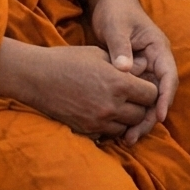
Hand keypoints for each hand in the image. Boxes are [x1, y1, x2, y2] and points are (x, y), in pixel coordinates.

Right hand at [0, 38, 160, 141]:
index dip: (149, 89)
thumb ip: (126, 65)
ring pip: (127, 127)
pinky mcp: (86, 130)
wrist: (37, 78)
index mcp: (119, 83)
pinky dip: (111, 127)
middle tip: (133, 98)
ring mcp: (98, 121)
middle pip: (142, 114)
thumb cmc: (69, 60)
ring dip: (127, 119)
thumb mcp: (101, 55)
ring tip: (119, 107)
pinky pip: (108, 134)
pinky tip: (105, 115)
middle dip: (141, 106)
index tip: (142, 85)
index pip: (152, 94)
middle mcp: (112, 105)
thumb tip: (146, 68)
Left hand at [86, 0, 175, 141]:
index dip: (165, 98)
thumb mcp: (116, 27)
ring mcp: (145, 69)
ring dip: (140, 118)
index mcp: (158, 48)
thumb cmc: (115, 12)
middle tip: (135, 136)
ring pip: (148, 99)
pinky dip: (129, 111)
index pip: (168, 76)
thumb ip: (120, 47)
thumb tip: (124, 69)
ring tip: (126, 138)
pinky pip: (135, 96)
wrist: (108, 3)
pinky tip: (117, 126)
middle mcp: (155, 61)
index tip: (159, 116)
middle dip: (151, 116)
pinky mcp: (133, 75)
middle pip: (159, 93)